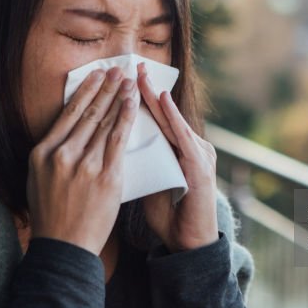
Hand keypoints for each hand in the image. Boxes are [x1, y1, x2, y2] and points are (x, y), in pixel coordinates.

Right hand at [26, 67, 137, 254]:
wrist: (64, 248)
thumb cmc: (51, 216)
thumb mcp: (37, 179)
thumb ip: (51, 155)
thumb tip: (65, 131)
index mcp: (41, 153)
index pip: (67, 114)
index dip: (85, 92)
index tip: (96, 76)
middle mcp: (61, 155)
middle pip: (87, 114)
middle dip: (105, 88)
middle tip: (117, 70)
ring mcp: (84, 165)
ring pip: (104, 123)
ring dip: (117, 98)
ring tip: (128, 81)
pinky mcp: (105, 177)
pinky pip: (117, 140)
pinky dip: (125, 118)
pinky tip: (131, 104)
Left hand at [137, 62, 218, 251]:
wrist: (190, 242)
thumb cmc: (169, 214)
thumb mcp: (148, 182)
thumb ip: (135, 163)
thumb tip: (108, 148)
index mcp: (176, 150)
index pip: (155, 119)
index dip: (138, 98)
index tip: (120, 79)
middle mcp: (190, 147)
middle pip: (165, 113)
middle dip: (147, 89)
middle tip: (131, 65)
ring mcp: (198, 154)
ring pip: (173, 120)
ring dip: (157, 97)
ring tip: (142, 77)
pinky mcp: (200, 166)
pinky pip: (183, 137)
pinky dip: (173, 118)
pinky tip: (162, 101)